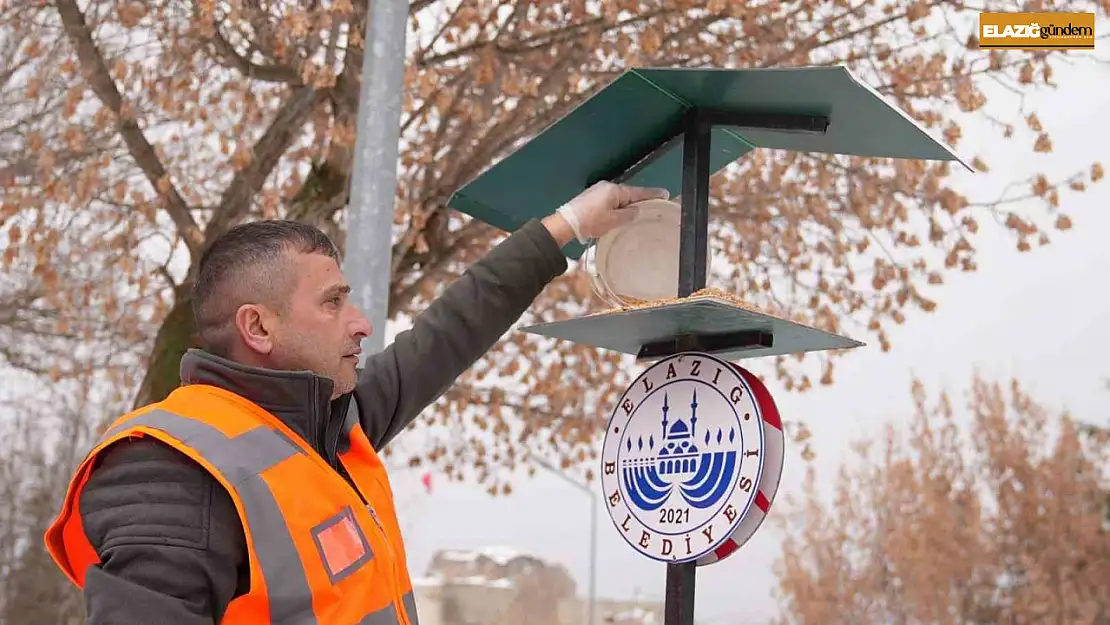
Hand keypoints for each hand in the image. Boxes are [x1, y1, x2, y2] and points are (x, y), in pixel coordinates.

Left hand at [553, 182, 669, 244]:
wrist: (566, 223)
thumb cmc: (590, 222)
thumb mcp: (613, 221)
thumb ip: (628, 215)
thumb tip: (636, 211)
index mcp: (614, 190)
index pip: (638, 192)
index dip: (652, 194)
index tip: (664, 194)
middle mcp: (607, 187)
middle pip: (628, 193)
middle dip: (639, 200)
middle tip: (651, 207)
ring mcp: (598, 191)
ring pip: (619, 198)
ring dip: (627, 205)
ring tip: (636, 213)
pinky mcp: (591, 198)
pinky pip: (610, 200)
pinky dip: (617, 206)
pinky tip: (619, 214)